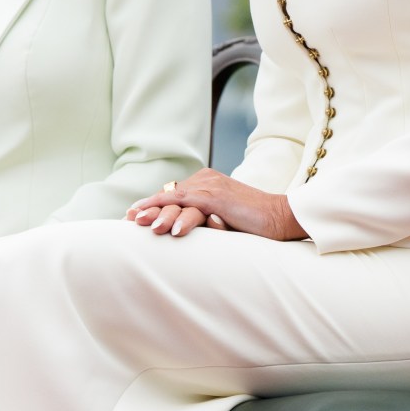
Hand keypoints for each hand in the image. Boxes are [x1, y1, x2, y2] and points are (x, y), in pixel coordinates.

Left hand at [126, 169, 306, 240]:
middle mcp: (206, 180)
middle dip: (149, 207)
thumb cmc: (253, 223)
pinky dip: (175, 214)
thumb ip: (203, 219)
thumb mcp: (222, 219)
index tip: (134, 214)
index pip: (174, 193)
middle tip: (130, 218)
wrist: (280, 217)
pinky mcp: (218, 197)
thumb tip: (180, 230)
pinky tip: (165, 227)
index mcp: (206, 182)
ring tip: (140, 223)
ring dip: (157, 212)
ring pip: (176, 199)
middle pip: (171, 195)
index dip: (154, 204)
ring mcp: (211, 187)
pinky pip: (190, 204)